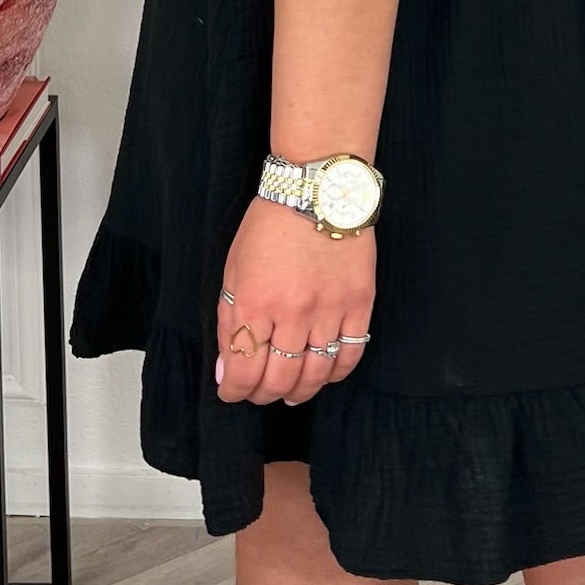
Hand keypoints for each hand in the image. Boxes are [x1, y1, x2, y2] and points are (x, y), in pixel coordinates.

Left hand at [215, 195, 374, 406]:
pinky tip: (325, 375)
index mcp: (254, 302)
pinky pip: (350, 353)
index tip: (231, 392)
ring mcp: (329, 310)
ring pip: (315, 373)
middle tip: (259, 395)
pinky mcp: (359, 303)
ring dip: (299, 391)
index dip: (234, 391)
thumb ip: (228, 320)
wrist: (317, 189)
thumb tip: (225, 369)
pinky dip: (336, 373)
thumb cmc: (269, 225)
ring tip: (291, 394)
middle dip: (262, 395)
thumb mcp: (233, 268)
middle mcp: (292, 313)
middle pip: (278, 378)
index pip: (242, 368)